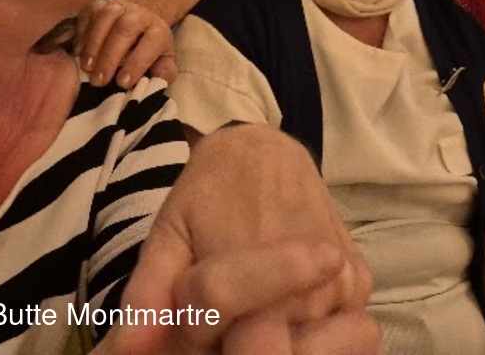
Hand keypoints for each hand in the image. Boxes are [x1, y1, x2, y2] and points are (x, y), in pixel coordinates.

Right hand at [75, 0, 176, 86]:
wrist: (143, 9)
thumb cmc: (150, 43)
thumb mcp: (164, 57)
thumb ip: (165, 69)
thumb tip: (160, 77)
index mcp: (158, 29)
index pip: (150, 43)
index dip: (137, 62)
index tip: (122, 83)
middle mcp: (138, 14)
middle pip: (125, 29)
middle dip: (110, 56)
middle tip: (99, 80)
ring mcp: (117, 6)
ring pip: (105, 18)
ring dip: (93, 43)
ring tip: (86, 67)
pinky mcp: (99, 4)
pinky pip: (88, 15)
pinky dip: (81, 33)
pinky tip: (77, 52)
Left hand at [98, 124, 378, 353]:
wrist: (265, 149)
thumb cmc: (208, 195)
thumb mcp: (167, 236)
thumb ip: (148, 296)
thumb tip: (124, 352)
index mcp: (249, 267)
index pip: (251, 351)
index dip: (213, 344)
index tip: (205, 325)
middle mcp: (303, 281)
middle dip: (249, 346)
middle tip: (232, 319)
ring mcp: (339, 285)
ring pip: (313, 350)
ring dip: (285, 340)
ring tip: (259, 310)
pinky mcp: (360, 283)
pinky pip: (346, 335)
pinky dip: (314, 333)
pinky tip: (288, 308)